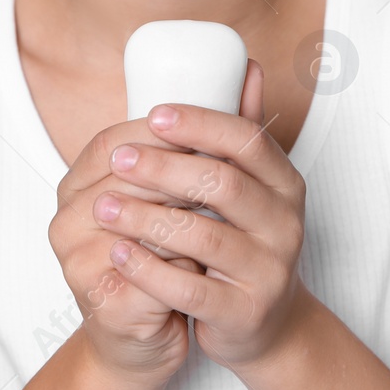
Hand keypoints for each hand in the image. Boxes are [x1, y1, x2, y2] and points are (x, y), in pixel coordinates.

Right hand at [48, 114, 205, 384]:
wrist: (143, 337)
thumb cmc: (162, 258)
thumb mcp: (177, 196)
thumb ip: (208, 137)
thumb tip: (249, 71)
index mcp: (78, 186)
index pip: (109, 142)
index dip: (157, 132)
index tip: (205, 130)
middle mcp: (67, 220)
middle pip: (124, 179)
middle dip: (179, 173)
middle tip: (229, 172)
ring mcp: (78, 262)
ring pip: (138, 225)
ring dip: (185, 221)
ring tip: (225, 218)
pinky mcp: (102, 303)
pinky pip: (148, 276)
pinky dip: (182, 268)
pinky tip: (207, 264)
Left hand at [94, 59, 311, 371]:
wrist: (264, 324)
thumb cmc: (247, 242)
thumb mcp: (254, 186)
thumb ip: (242, 131)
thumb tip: (245, 65)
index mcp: (285, 184)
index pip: (247, 141)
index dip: (200, 124)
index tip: (153, 115)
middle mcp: (285, 225)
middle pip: (223, 184)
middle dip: (164, 167)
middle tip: (119, 158)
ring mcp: (268, 272)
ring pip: (204, 238)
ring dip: (146, 218)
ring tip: (104, 205)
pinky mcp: (244, 313)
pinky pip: (192, 290)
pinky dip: (150, 269)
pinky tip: (119, 251)